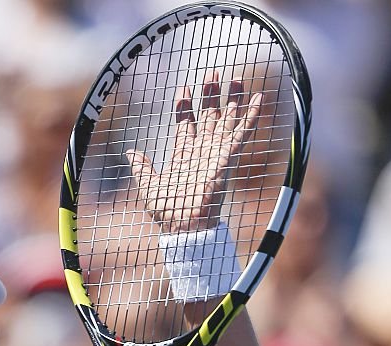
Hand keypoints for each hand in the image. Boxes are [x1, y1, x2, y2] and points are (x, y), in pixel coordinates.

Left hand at [128, 71, 261, 232]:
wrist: (183, 227)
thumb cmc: (167, 212)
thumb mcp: (148, 186)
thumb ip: (142, 167)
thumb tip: (130, 152)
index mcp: (183, 156)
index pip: (185, 124)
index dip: (185, 105)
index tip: (184, 87)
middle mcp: (201, 152)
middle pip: (207, 117)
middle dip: (210, 95)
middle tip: (212, 73)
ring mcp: (215, 154)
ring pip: (226, 120)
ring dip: (231, 100)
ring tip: (235, 78)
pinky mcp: (226, 158)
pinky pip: (241, 133)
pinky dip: (251, 116)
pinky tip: (260, 98)